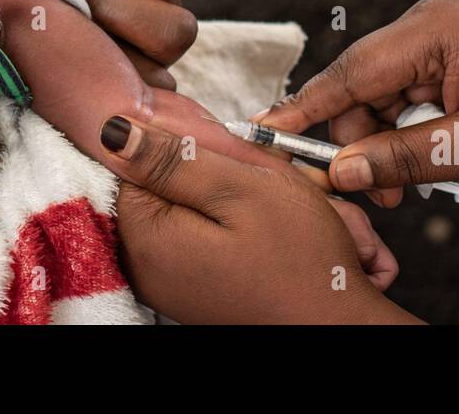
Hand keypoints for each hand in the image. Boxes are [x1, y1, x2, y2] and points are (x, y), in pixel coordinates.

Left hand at [103, 116, 415, 323]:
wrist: (344, 329)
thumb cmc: (303, 264)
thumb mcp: (240, 188)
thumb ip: (173, 156)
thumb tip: (114, 129)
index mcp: (148, 236)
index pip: (142, 159)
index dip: (191, 143)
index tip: (235, 152)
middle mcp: (150, 266)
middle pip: (172, 183)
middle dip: (227, 174)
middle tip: (276, 185)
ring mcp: (174, 280)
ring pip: (202, 206)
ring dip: (250, 198)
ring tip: (292, 214)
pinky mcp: (200, 286)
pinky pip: (217, 236)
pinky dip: (253, 225)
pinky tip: (285, 233)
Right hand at [260, 0, 458, 202]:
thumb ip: (406, 158)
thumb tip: (345, 172)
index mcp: (436, 29)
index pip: (352, 71)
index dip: (306, 107)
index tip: (263, 133)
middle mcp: (429, 19)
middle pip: (362, 84)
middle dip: (361, 139)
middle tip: (375, 194)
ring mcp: (438, 29)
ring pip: (381, 90)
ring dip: (386, 137)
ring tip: (409, 183)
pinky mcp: (447, 45)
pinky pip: (405, 86)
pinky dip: (407, 123)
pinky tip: (428, 151)